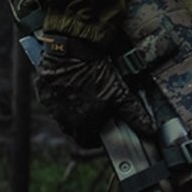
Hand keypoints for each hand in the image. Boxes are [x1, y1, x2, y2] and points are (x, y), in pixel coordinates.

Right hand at [32, 32, 154, 146]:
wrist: (72, 49)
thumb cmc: (96, 73)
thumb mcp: (119, 92)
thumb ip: (133, 113)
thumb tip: (149, 129)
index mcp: (81, 124)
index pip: (87, 141)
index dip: (97, 138)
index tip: (104, 129)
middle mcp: (62, 119)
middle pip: (74, 129)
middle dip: (85, 123)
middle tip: (96, 109)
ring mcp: (50, 105)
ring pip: (61, 115)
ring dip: (72, 110)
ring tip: (84, 95)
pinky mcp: (42, 90)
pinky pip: (51, 99)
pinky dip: (60, 95)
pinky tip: (70, 85)